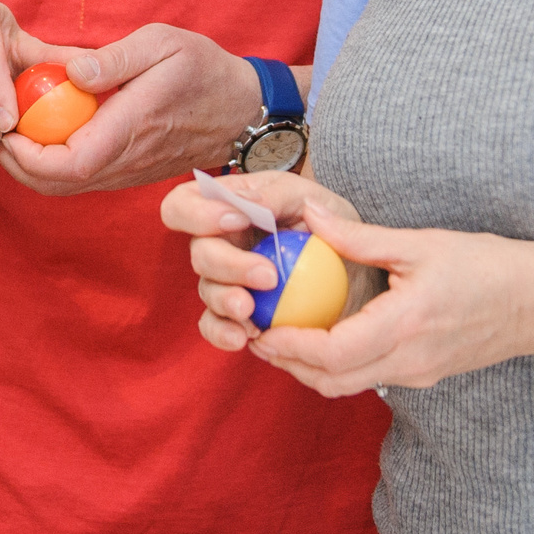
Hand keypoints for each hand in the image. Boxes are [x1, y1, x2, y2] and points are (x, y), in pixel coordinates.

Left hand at [0, 24, 264, 196]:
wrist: (243, 109)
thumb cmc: (204, 70)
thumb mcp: (163, 44)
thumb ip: (115, 58)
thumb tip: (70, 70)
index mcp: (129, 129)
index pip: (67, 164)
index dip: (26, 156)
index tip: (5, 128)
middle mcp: (124, 160)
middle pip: (56, 184)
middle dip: (17, 164)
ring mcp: (127, 172)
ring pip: (66, 186)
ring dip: (32, 166)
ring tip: (16, 127)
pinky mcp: (128, 172)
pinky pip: (82, 179)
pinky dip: (53, 164)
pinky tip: (47, 130)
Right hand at [163, 171, 359, 347]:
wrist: (350, 262)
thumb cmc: (322, 220)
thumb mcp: (307, 196)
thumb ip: (275, 196)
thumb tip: (247, 206)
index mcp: (223, 208)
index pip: (182, 206)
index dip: (197, 214)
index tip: (237, 220)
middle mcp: (217, 245)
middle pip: (199, 255)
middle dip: (228, 265)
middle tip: (267, 276)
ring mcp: (224, 282)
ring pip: (207, 292)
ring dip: (226, 301)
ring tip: (250, 311)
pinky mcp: (237, 315)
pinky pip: (216, 327)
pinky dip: (224, 333)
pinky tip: (244, 337)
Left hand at [190, 205, 533, 397]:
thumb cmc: (486, 265)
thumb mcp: (420, 243)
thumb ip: (359, 237)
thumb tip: (309, 217)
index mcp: (404, 327)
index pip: (331, 354)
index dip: (288, 346)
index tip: (260, 328)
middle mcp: (407, 362)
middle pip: (330, 381)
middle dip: (287, 363)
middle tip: (257, 333)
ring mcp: (416, 374)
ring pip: (347, 385)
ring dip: (309, 368)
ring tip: (282, 335)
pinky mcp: (423, 375)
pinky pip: (369, 378)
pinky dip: (336, 366)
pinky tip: (324, 334)